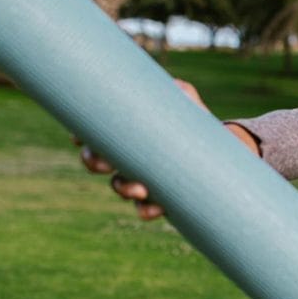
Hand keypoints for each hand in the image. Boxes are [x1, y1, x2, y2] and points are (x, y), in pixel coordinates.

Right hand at [74, 78, 257, 220]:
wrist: (218, 149)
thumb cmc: (193, 120)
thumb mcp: (187, 103)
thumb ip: (180, 92)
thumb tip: (174, 87)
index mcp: (127, 130)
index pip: (95, 131)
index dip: (81, 134)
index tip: (79, 135)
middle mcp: (126, 155)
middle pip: (95, 160)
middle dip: (94, 163)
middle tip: (106, 164)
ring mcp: (139, 176)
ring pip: (118, 186)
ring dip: (124, 189)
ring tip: (141, 190)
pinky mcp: (157, 196)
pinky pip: (143, 208)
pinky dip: (147, 210)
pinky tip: (157, 209)